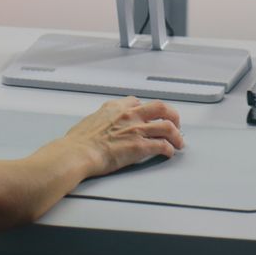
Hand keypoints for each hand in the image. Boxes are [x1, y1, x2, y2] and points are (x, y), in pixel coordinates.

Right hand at [62, 96, 184, 176]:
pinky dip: (169, 149)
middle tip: (175, 123)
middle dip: (171, 115)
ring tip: (178, 141)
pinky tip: (169, 153)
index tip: (149, 114)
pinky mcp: (140, 146)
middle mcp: (129, 115)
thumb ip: (100, 121)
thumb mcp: (89, 121)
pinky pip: (162, 145)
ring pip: (167, 126)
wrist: (77, 153)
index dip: (146, 108)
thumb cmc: (78, 142)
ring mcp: (136, 129)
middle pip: (160, 108)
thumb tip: (98, 127)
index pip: (137, 101)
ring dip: (176, 135)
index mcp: (114, 107)